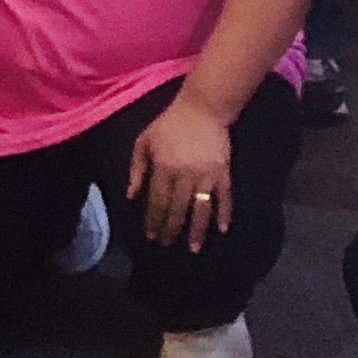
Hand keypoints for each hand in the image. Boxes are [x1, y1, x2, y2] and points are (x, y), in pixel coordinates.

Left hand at [129, 96, 235, 251]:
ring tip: (193, 248)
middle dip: (171, 230)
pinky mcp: (223, 173)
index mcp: (164, 168)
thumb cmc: (170, 124)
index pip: (158, 202)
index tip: (152, 236)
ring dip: (197, 231)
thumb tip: (132, 196)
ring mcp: (206, 176)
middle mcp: (185, 176)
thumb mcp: (145, 141)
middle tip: (167, 244)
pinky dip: (224, 214)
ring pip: (200, 210)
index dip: (154, 221)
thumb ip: (137, 168)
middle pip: (177, 210)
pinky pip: (225, 198)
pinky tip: (222, 229)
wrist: (202, 109)